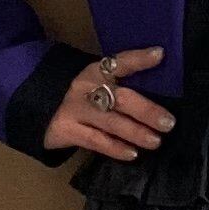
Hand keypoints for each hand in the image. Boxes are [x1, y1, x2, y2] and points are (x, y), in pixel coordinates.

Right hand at [44, 43, 176, 160]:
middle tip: (168, 123)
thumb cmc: (82, 95)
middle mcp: (86, 88)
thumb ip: (123, 83)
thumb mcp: (98, 82)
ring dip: (136, 132)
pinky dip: (116, 148)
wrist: (40, 106)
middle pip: (121, 98)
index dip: (139, 59)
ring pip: (111, 122)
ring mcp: (76, 110)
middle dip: (146, 111)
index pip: (120, 62)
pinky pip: (96, 141)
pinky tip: (133, 154)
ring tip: (156, 141)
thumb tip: (161, 89)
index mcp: (96, 71)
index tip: (159, 55)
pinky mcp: (67, 130)